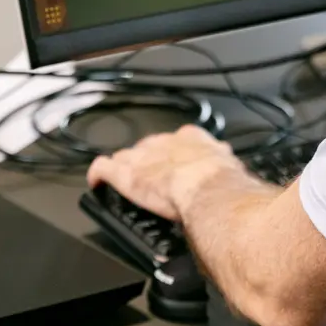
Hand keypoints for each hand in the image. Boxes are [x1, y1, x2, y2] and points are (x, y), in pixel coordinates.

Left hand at [87, 125, 247, 220]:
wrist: (207, 187)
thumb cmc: (221, 180)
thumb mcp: (227, 166)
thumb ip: (223, 163)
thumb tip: (231, 168)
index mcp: (191, 138)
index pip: (176, 141)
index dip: (171, 154)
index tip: (172, 165)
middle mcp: (165, 142)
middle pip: (148, 147)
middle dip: (146, 160)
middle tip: (149, 178)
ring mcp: (142, 157)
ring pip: (126, 157)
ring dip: (122, 167)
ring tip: (118, 179)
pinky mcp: (123, 174)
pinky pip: (103, 168)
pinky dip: (98, 175)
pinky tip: (95, 183)